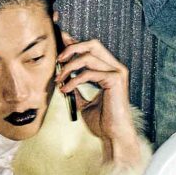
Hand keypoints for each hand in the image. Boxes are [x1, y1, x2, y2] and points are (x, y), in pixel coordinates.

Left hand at [54, 30, 141, 164]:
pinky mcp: (115, 80)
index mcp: (109, 70)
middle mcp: (116, 68)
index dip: (74, 41)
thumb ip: (77, 87)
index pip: (91, 48)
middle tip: (58, 60)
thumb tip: (63, 76)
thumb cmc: (102, 122)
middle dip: (72, 48)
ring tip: (59, 80)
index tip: (59, 38)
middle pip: (93, 44)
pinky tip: (65, 89)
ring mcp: (117, 72)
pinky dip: (73, 80)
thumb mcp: (83, 102)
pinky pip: (88, 73)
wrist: (113, 136)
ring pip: (88, 57)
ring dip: (69, 67)